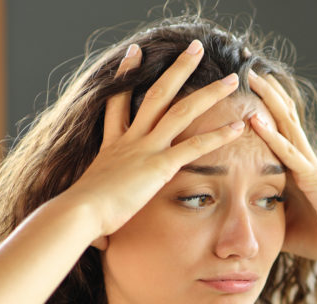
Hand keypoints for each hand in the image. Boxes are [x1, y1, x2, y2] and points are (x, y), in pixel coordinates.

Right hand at [66, 41, 245, 241]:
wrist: (77, 214)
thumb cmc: (81, 217)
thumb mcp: (90, 204)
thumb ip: (99, 211)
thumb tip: (97, 242)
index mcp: (111, 146)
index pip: (117, 103)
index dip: (125, 77)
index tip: (134, 55)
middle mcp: (129, 140)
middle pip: (155, 93)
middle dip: (177, 69)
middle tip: (194, 48)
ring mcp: (144, 149)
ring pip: (181, 111)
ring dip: (209, 94)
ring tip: (232, 79)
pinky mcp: (159, 166)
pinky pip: (194, 146)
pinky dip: (218, 135)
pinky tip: (239, 127)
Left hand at [245, 71, 316, 263]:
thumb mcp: (282, 221)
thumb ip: (262, 210)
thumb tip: (237, 212)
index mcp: (293, 166)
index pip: (276, 126)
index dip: (260, 103)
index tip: (242, 83)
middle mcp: (301, 158)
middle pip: (282, 114)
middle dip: (264, 89)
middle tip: (244, 62)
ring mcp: (308, 166)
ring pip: (286, 125)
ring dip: (268, 100)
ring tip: (250, 76)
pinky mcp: (313, 179)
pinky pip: (289, 155)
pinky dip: (272, 137)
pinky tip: (256, 121)